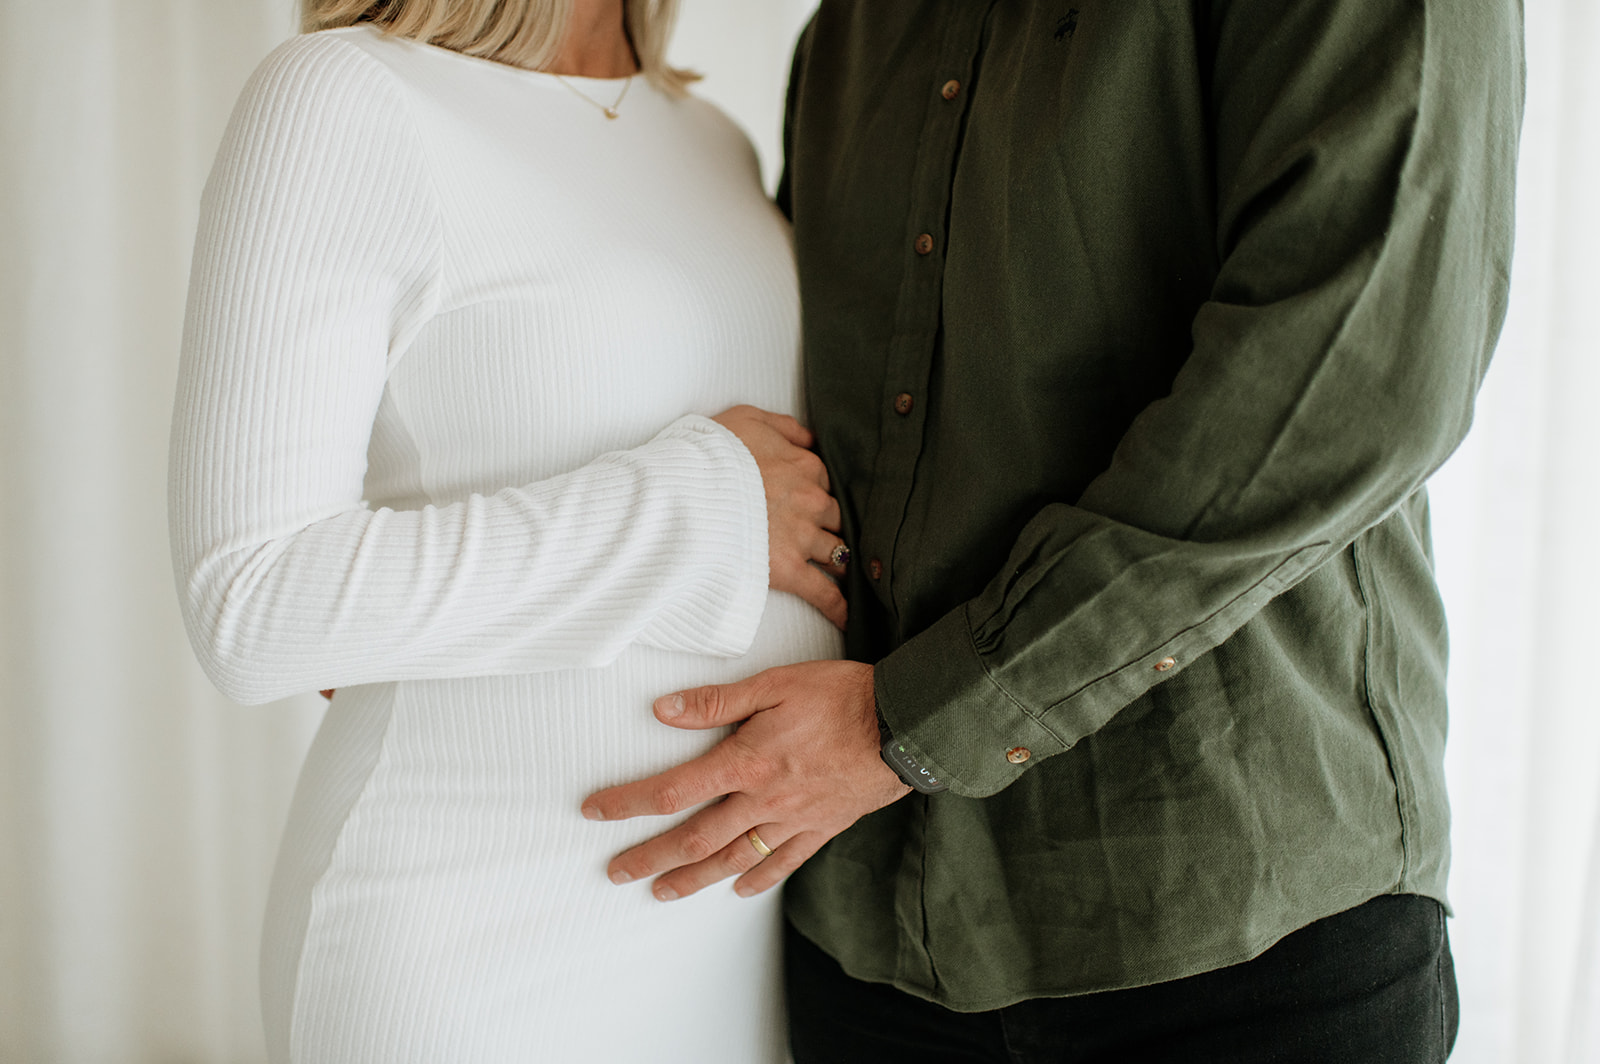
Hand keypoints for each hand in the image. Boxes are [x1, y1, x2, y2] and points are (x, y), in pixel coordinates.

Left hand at [581, 661, 910, 898]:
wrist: (905, 725)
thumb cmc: (841, 695)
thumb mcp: (775, 684)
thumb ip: (717, 702)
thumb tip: (664, 710)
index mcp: (746, 762)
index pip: (672, 789)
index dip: (628, 802)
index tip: (594, 810)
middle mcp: (763, 800)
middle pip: (694, 838)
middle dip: (649, 857)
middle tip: (616, 872)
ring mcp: (793, 820)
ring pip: (733, 859)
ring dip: (692, 878)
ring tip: (662, 892)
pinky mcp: (822, 828)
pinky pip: (783, 863)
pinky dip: (757, 879)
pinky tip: (738, 889)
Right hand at [712, 406, 847, 628]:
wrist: (688, 492)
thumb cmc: (709, 454)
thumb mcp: (746, 419)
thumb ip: (784, 427)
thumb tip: (810, 437)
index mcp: (804, 465)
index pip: (824, 481)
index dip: (817, 491)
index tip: (812, 502)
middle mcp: (812, 501)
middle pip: (834, 517)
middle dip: (830, 525)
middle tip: (826, 536)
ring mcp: (802, 537)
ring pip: (837, 552)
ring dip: (842, 562)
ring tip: (847, 574)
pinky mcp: (789, 569)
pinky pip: (823, 592)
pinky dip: (838, 606)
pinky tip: (848, 618)